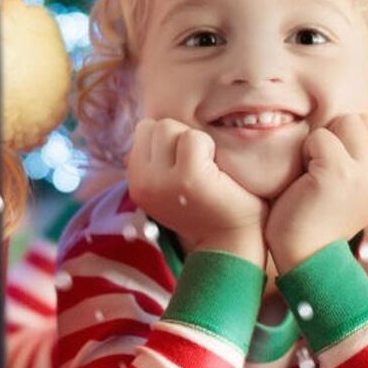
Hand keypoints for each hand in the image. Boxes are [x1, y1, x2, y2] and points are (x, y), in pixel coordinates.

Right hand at [124, 118, 265, 260]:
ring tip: (205, 168)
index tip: (184, 163)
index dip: (169, 139)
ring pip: (170, 127)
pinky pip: (193, 137)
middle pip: (156, 126)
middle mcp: (142, 182)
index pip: (144, 129)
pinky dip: (209, 146)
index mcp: (136, 182)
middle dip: (179, 137)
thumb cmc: (206, 207)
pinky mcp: (188, 178)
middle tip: (197, 165)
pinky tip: (215, 171)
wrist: (231, 242)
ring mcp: (162, 181)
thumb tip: (146, 128)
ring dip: (193, 141)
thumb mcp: (168, 185)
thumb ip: (154, 161)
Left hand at [264, 111, 367, 272]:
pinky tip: (306, 180)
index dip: (343, 139)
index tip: (332, 170)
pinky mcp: (340, 171)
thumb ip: (366, 148)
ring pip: (343, 120)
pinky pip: (319, 136)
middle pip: (358, 118)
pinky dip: (305, 153)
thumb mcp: (352, 179)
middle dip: (333, 136)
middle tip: (321, 171)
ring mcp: (366, 171)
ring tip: (315, 174)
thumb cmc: (318, 214)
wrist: (304, 256)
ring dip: (320, 143)